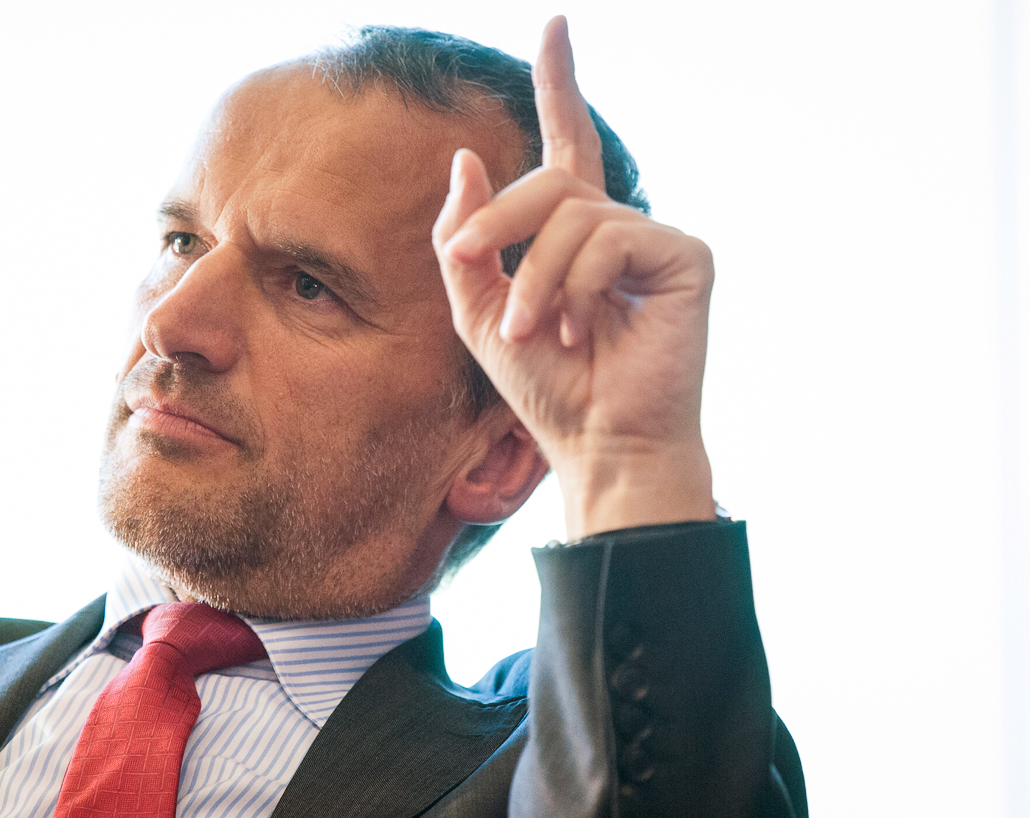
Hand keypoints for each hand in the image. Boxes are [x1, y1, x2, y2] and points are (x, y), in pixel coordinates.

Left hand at [432, 16, 716, 539]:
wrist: (596, 441)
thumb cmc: (544, 387)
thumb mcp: (477, 310)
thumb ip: (464, 237)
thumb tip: (466, 156)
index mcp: (573, 233)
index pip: (567, 144)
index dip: (561, 84)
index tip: (556, 26)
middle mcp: (617, 225)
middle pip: (549, 178)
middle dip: (499, 225)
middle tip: (479, 278)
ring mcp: (655, 237)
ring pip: (571, 214)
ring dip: (534, 278)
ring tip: (536, 332)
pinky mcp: (686, 256)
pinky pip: (609, 238)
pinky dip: (577, 285)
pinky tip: (579, 328)